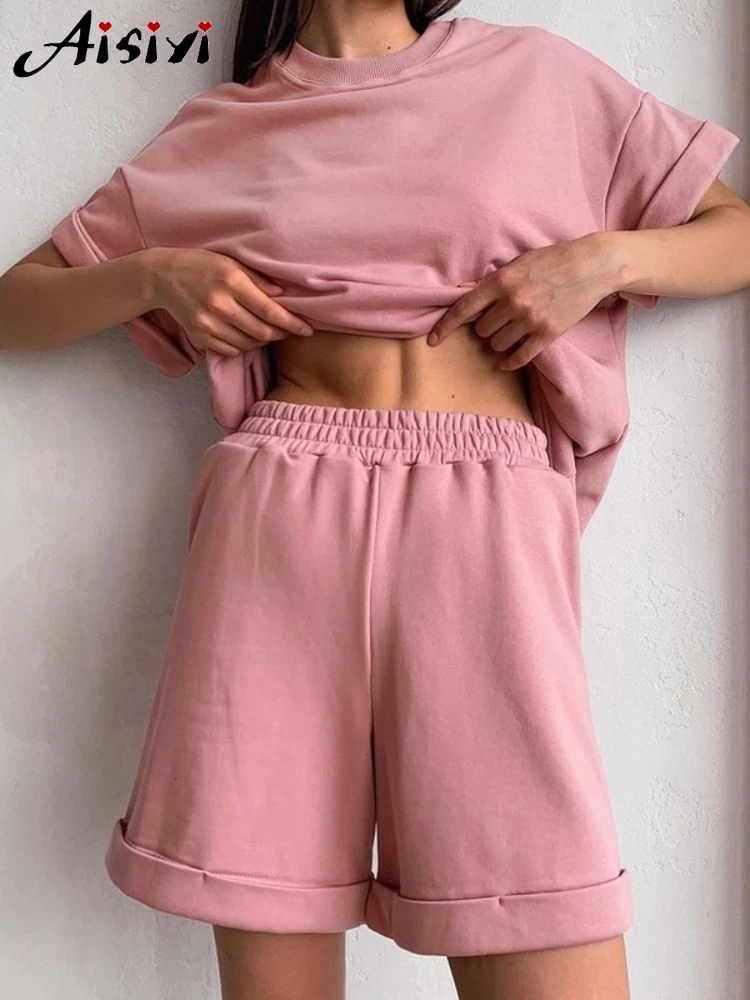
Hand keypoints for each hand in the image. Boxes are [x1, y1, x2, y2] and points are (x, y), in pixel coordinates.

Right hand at [148, 247, 313, 356]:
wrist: (162, 276)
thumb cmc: (201, 265)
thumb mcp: (230, 262)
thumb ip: (258, 279)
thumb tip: (282, 294)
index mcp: (231, 281)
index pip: (270, 311)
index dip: (292, 323)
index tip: (307, 329)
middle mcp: (220, 304)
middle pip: (262, 332)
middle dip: (281, 334)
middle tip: (290, 331)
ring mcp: (207, 323)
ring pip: (247, 344)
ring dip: (263, 341)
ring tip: (268, 331)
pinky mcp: (199, 335)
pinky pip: (230, 350)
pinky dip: (243, 346)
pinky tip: (245, 335)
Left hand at [426, 233, 619, 367]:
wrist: (592, 266)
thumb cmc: (553, 260)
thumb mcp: (518, 263)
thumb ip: (490, 281)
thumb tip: (462, 292)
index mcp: (502, 281)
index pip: (464, 308)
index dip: (445, 326)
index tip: (432, 340)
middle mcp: (513, 302)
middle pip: (482, 331)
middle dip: (486, 328)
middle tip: (499, 319)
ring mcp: (531, 320)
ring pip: (498, 345)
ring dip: (500, 341)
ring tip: (512, 329)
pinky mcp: (548, 334)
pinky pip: (519, 357)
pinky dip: (510, 361)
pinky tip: (508, 361)